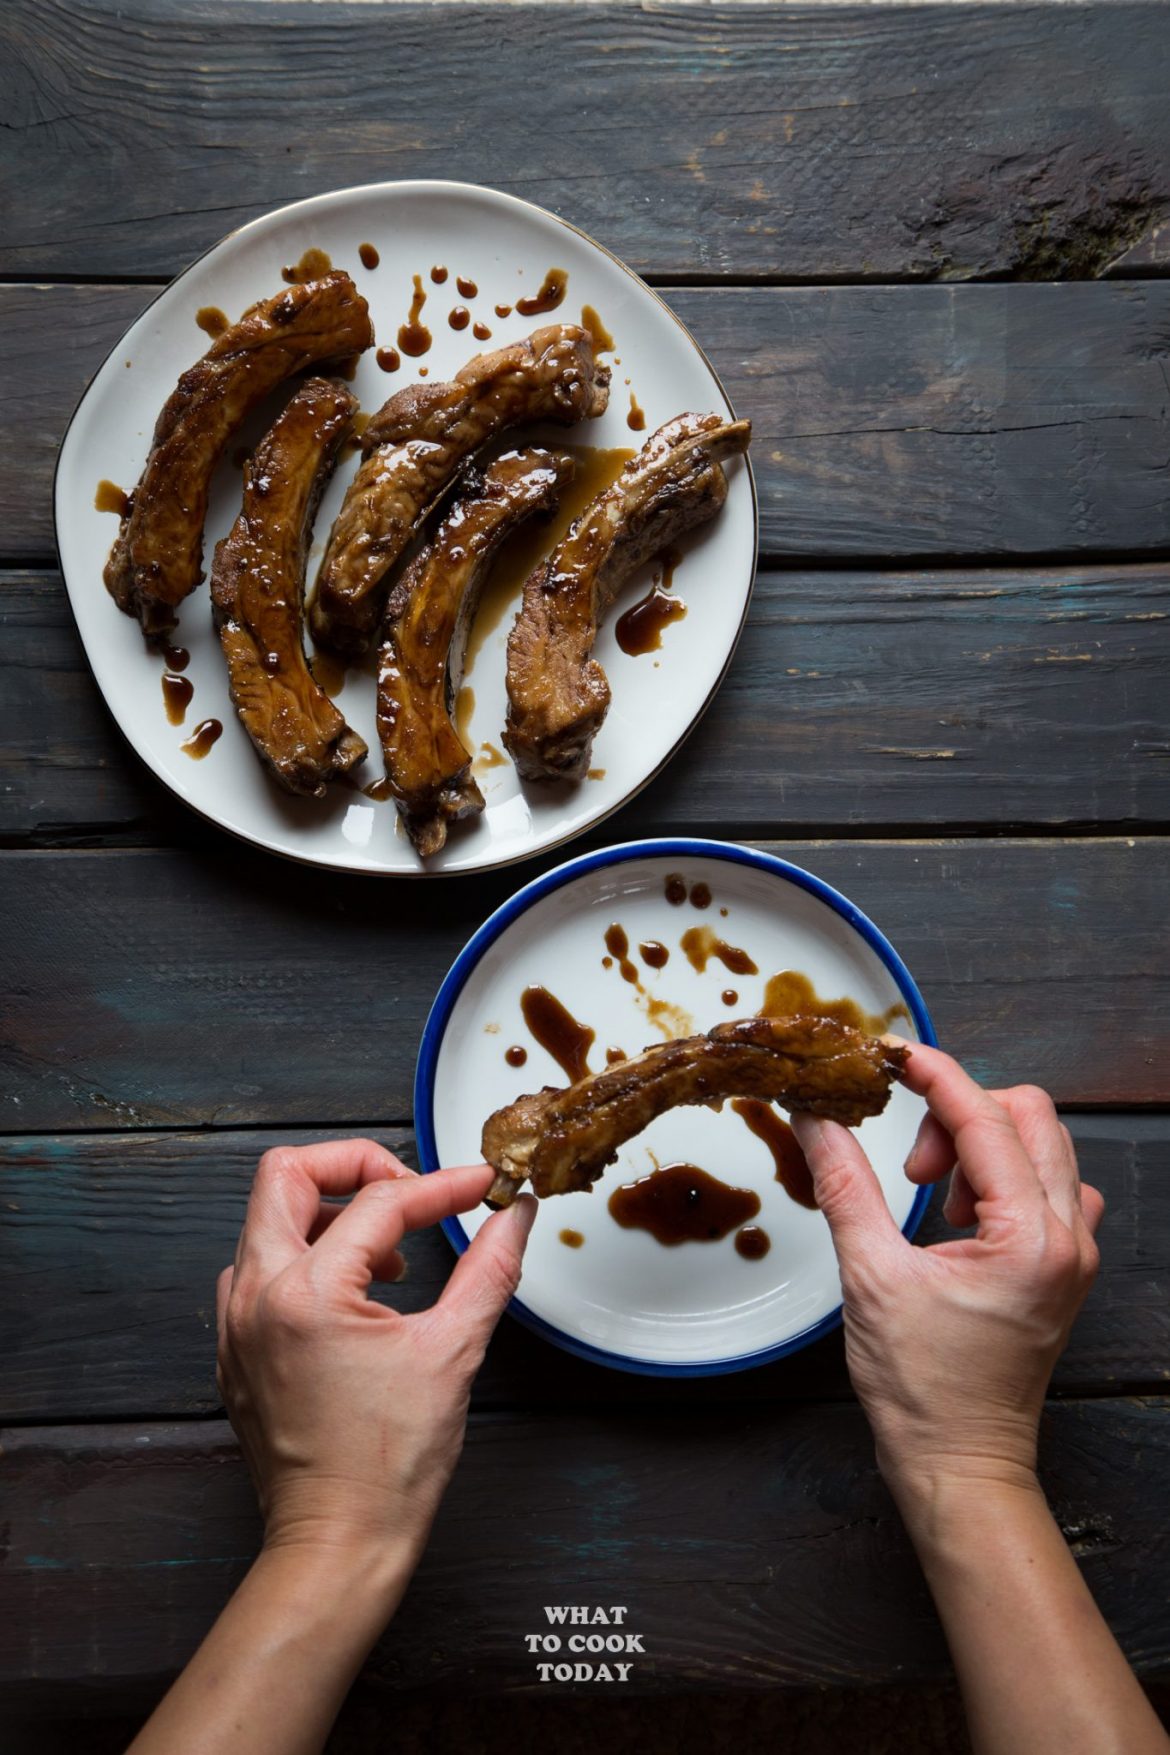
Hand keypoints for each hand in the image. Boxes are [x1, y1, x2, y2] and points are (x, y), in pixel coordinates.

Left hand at [216, 1140, 535, 1572]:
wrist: (338, 1543)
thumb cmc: (388, 1465)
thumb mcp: (453, 1353)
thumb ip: (488, 1270)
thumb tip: (515, 1216)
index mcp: (308, 1294)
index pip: (380, 1202)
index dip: (441, 1187)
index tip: (480, 1186)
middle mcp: (256, 1297)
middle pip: (287, 1175)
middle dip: (355, 1165)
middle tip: (410, 1191)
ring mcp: (236, 1324)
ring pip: (267, 1220)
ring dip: (329, 1214)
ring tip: (388, 1256)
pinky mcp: (235, 1349)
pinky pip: (257, 1270)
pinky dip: (306, 1258)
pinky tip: (355, 1295)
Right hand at [790, 1045, 1103, 1513]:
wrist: (960, 1463)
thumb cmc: (923, 1390)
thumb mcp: (870, 1276)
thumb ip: (845, 1183)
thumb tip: (816, 1118)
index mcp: (1029, 1237)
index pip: (985, 1118)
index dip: (934, 1075)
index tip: (890, 1056)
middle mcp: (1067, 1237)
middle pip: (1028, 1117)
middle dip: (958, 1115)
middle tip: (908, 1162)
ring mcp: (1073, 1253)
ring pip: (1042, 1147)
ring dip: (981, 1146)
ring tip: (932, 1198)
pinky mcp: (1062, 1268)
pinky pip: (1050, 1187)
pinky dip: (1002, 1179)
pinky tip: (959, 1218)